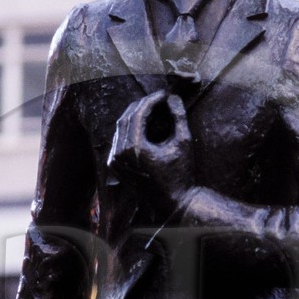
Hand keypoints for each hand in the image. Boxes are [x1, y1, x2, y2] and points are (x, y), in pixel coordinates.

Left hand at [107, 90, 192, 209]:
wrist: (174, 204)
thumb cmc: (182, 175)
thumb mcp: (184, 143)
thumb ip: (178, 117)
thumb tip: (172, 97)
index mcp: (133, 148)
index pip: (138, 113)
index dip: (152, 100)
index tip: (164, 94)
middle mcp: (119, 154)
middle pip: (126, 118)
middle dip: (142, 105)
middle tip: (158, 98)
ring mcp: (115, 161)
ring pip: (120, 128)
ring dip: (135, 115)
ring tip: (153, 109)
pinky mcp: (115, 167)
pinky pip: (119, 141)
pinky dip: (130, 129)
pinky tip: (144, 124)